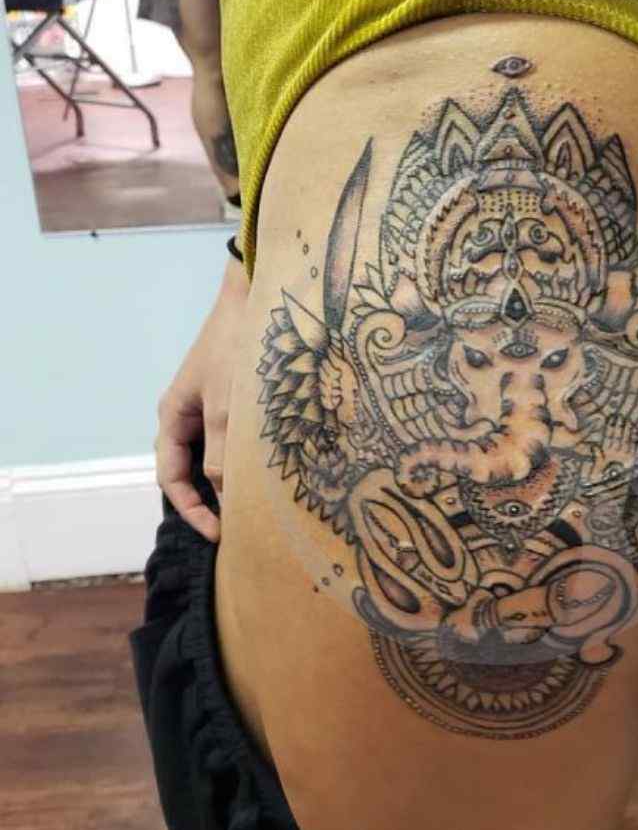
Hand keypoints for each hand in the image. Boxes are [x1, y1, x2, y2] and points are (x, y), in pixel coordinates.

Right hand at [156, 255, 248, 541]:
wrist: (260, 295)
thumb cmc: (239, 347)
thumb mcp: (228, 407)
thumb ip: (222, 454)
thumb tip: (225, 499)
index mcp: (173, 416)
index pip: (172, 479)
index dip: (193, 511)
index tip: (221, 534)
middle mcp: (188, 414)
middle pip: (192, 472)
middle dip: (214, 502)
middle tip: (244, 530)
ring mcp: (211, 405)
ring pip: (218, 457)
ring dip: (235, 481)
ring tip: (262, 509)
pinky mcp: (237, 399)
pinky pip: (237, 440)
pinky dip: (250, 460)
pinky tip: (274, 474)